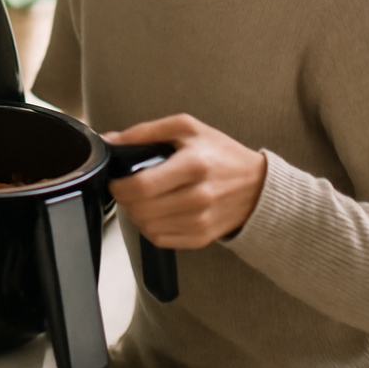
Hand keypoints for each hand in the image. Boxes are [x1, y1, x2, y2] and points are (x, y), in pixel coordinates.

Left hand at [103, 113, 267, 249]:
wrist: (257, 186)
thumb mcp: (186, 128)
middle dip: (125, 199)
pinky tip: (159, 212)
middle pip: (140, 209)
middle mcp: (198, 197)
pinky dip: (151, 227)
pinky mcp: (200, 238)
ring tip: (146, 198)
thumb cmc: (220, 154)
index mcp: (193, 165)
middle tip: (130, 187)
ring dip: (137, 213)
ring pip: (146, 226)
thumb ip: (145, 132)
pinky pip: (159, 239)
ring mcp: (200, 221)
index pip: (140, 187)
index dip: (119, 185)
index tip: (117, 180)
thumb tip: (111, 140)